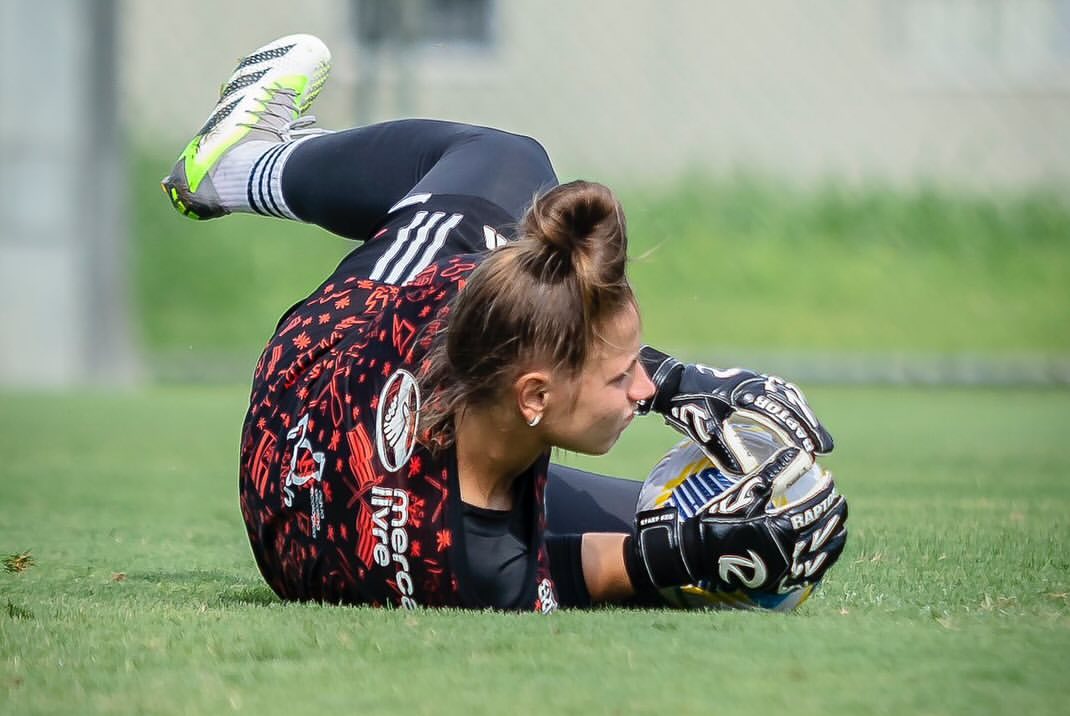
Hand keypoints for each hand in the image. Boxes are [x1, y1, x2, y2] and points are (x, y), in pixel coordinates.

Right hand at [632, 448, 846, 593]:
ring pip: (823, 553)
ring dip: (835, 537)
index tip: (830, 479)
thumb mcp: (744, 493)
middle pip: (823, 529)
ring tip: (841, 525)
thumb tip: (800, 454)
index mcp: (780, 527)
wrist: (698, 552)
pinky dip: (824, 561)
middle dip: (834, 512)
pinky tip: (827, 553)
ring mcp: (786, 568)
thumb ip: (774, 473)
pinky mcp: (781, 580)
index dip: (825, 491)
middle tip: (840, 500)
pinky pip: (811, 572)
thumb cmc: (718, 519)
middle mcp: (788, 550)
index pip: (814, 507)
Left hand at [638, 346, 833, 475]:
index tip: (810, 450)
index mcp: (740, 394)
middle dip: (809, 426)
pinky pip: (779, 390)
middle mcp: (750, 383)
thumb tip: (748, 473)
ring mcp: (751, 380)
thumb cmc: (686, 409)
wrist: (672, 384)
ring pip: (787, 395)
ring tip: (820, 437)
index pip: (776, 414)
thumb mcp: (704, 432)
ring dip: (805, 416)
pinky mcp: (750, 381)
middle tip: (826, 447)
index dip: (795, 432)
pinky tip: (802, 419)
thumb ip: (725, 451)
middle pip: (788, 403)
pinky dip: (794, 405)